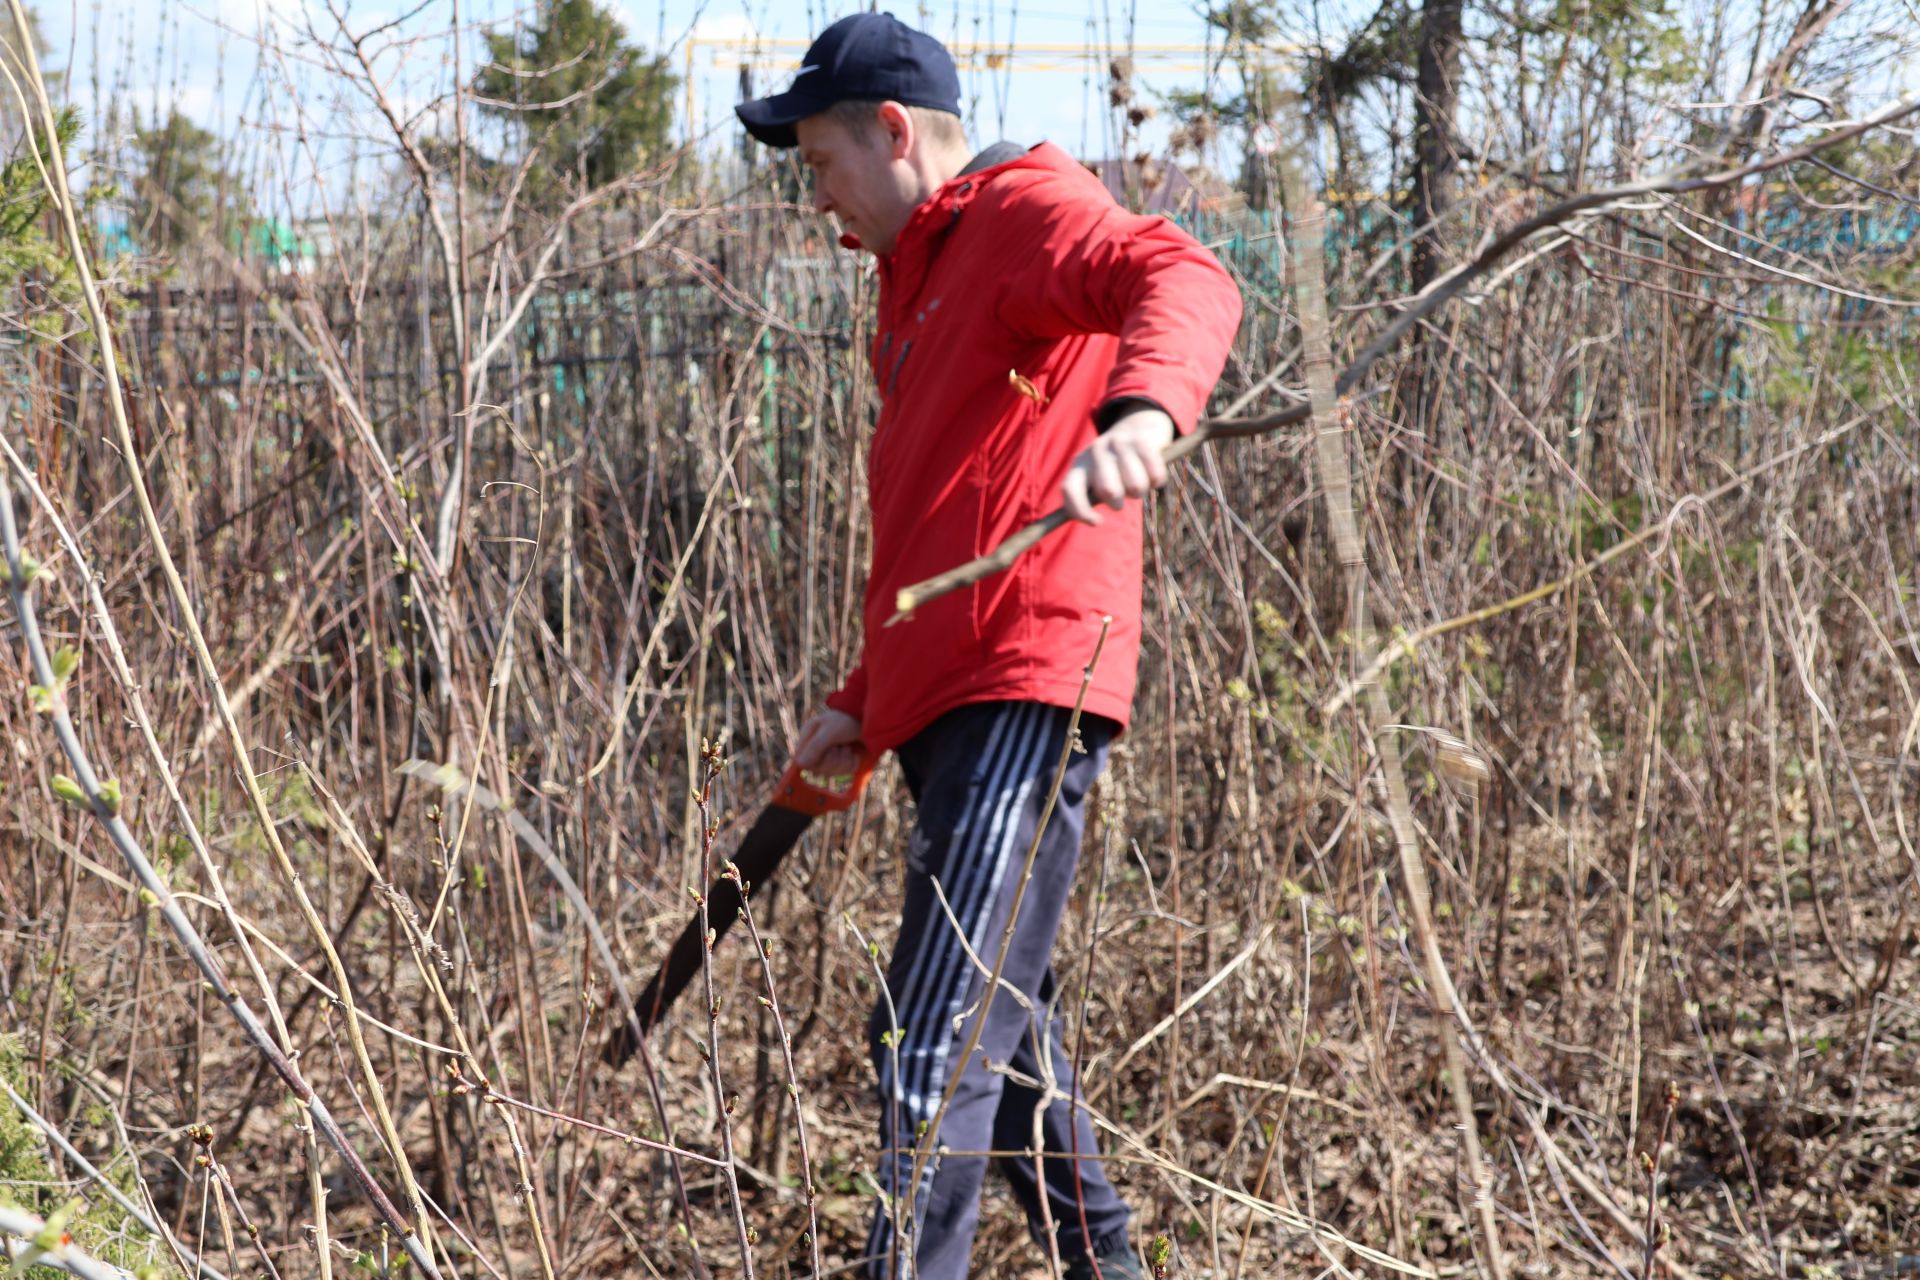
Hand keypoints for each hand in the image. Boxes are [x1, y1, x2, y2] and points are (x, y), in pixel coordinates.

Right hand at [793, 708, 864, 772]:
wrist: (868, 719)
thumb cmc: (847, 720)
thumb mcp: (830, 731)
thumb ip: (815, 746)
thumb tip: (799, 764)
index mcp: (808, 737)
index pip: (800, 760)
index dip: (813, 762)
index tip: (827, 752)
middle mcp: (816, 748)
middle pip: (817, 769)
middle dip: (833, 761)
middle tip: (842, 746)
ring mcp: (829, 756)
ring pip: (831, 773)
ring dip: (844, 762)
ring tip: (849, 747)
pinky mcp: (842, 761)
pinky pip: (844, 773)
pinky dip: (852, 764)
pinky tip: (855, 753)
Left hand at [1060, 407, 1175, 524]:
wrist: (1137, 426)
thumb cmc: (1114, 466)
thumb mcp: (1095, 478)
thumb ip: (1088, 498)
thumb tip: (1092, 521)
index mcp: (1079, 464)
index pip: (1070, 490)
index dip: (1081, 512)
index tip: (1097, 522)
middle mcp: (1096, 451)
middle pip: (1109, 491)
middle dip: (1118, 502)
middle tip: (1123, 495)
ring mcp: (1118, 443)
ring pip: (1135, 486)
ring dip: (1139, 492)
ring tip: (1137, 484)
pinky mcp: (1142, 440)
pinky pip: (1155, 475)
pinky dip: (1157, 482)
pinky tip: (1152, 476)